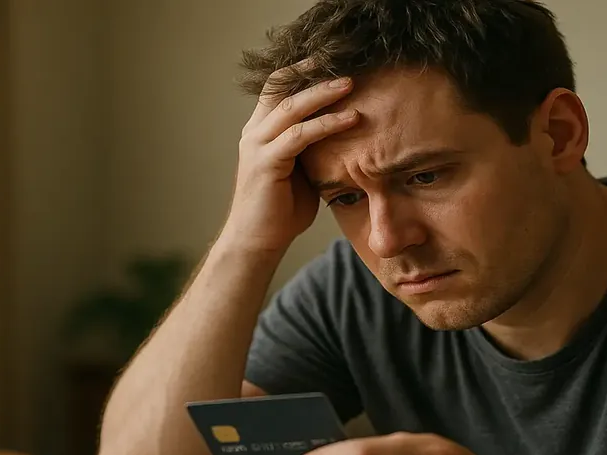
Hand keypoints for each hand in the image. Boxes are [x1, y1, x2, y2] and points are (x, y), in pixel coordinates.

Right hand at [224, 64, 359, 252]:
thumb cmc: (281, 211)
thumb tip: (346, 136)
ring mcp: (257, 145)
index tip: (335, 60)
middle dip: (315, 71)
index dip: (304, 70)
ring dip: (324, 93)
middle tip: (347, 61)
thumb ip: (313, 150)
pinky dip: (327, 124)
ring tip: (352, 83)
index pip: (279, 87)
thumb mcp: (302, 171)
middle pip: (282, 86)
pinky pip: (299, 136)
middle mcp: (254, 132)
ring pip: (292, 107)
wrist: (257, 243)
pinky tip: (351, 119)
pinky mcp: (265, 163)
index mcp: (261, 131)